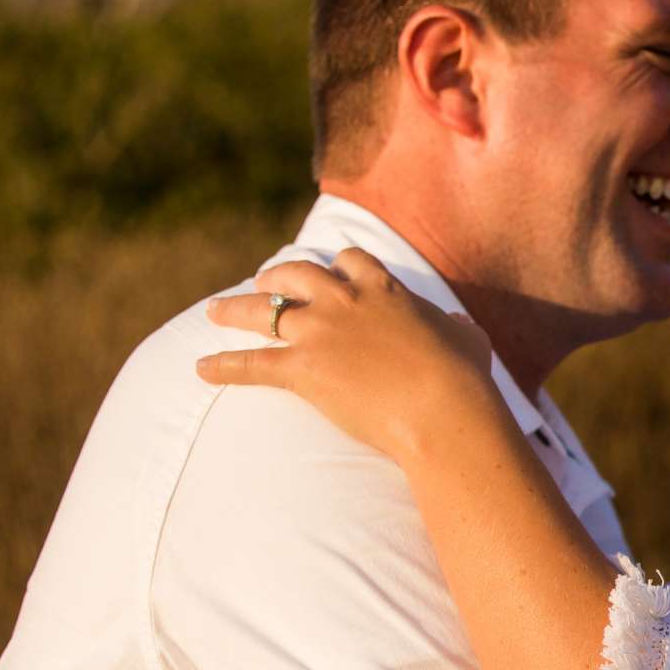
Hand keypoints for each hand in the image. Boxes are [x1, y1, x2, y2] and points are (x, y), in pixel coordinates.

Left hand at [197, 249, 498, 462]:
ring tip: (215, 311)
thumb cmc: (463, 378)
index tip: (330, 270)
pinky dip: (222, 367)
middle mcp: (344, 301)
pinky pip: (250, 364)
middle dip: (276, 276)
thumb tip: (457, 322)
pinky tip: (200, 369)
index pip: (352, 260)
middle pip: (297, 274)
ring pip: (263, 311)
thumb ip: (457, 326)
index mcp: (385, 290)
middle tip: (262, 283)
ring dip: (235, 309)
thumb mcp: (469, 341)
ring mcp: (318, 332)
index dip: (337, 265)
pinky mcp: (300, 368)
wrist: (441, 409)